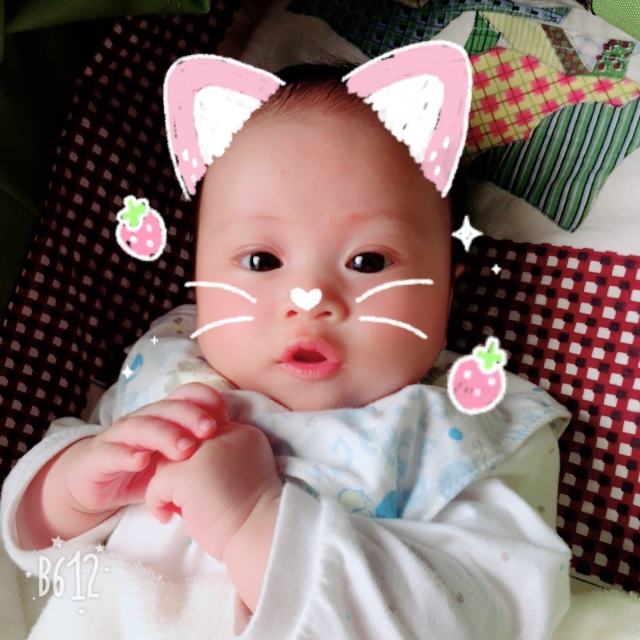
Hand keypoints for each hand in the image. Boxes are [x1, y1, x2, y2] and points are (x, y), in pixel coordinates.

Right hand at [62, 383, 228, 514]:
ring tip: (185, 449)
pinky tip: (141, 461)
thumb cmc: (144, 468)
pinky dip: (127, 454)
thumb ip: (200, 450)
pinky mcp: (99, 456)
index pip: (186, 396)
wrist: (95, 484)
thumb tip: (241, 443)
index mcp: (164, 415)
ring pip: (142, 426)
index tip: (227, 418)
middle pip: (168, 408)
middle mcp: (143, 419)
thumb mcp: (175, 460)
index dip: (206, 401)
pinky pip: (112, 452)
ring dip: (165, 435)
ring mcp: (119, 436)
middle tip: (211, 432)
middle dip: (192, 417)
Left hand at [144, 418, 281, 560]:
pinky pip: (157, 482)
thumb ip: (221, 461)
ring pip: (167, 460)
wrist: (260, 537)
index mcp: (242, 434)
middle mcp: (225, 435)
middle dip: (181, 474)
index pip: (203, 436)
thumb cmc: (250, 516)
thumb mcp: (242, 475)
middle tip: (190, 501)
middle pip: (184, 445)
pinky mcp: (189, 474)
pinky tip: (168, 517)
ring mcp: (206, 452)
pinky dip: (157, 502)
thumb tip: (184, 464)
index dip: (197, 462)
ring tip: (181, 509)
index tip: (204, 488)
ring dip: (169, 487)